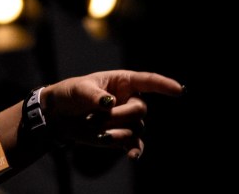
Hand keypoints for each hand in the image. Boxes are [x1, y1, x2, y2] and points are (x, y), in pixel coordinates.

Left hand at [41, 70, 183, 159]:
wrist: (59, 116)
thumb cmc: (70, 94)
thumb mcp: (79, 89)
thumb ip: (94, 95)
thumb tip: (110, 103)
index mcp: (122, 81)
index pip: (148, 81)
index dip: (164, 85)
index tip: (179, 90)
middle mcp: (129, 99)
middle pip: (140, 109)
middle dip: (120, 114)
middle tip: (98, 115)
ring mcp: (127, 119)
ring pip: (135, 127)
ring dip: (116, 130)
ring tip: (96, 128)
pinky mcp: (121, 136)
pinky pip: (135, 144)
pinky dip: (134, 151)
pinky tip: (132, 157)